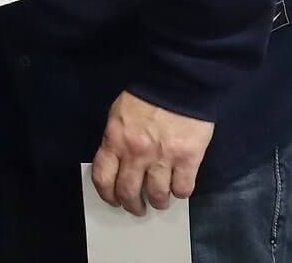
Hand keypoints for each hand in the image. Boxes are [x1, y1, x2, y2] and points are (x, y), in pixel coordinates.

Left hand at [89, 91, 214, 215]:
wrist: (176, 82)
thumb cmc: (144, 97)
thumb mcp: (118, 116)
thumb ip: (115, 141)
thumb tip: (117, 165)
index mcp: (115, 140)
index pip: (103, 178)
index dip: (107, 195)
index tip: (114, 200)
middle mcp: (136, 153)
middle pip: (129, 192)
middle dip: (132, 205)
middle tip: (138, 208)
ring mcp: (163, 157)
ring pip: (157, 194)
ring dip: (158, 202)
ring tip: (160, 200)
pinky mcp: (188, 158)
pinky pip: (183, 188)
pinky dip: (180, 193)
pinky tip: (179, 187)